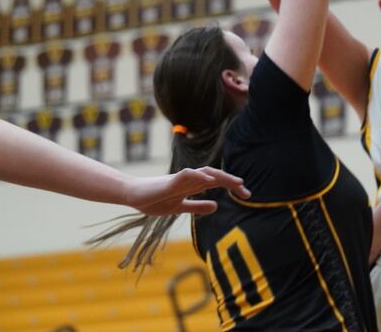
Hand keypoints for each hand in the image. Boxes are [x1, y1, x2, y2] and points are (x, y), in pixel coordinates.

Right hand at [124, 167, 248, 215]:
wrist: (133, 195)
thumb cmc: (154, 199)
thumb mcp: (180, 207)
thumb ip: (197, 206)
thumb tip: (216, 206)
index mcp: (193, 186)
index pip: (217, 183)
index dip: (232, 187)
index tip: (246, 195)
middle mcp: (190, 180)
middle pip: (215, 176)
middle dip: (232, 182)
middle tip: (247, 192)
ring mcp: (180, 179)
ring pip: (204, 172)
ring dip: (221, 176)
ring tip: (236, 182)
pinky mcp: (170, 181)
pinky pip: (187, 175)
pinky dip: (199, 176)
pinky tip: (210, 181)